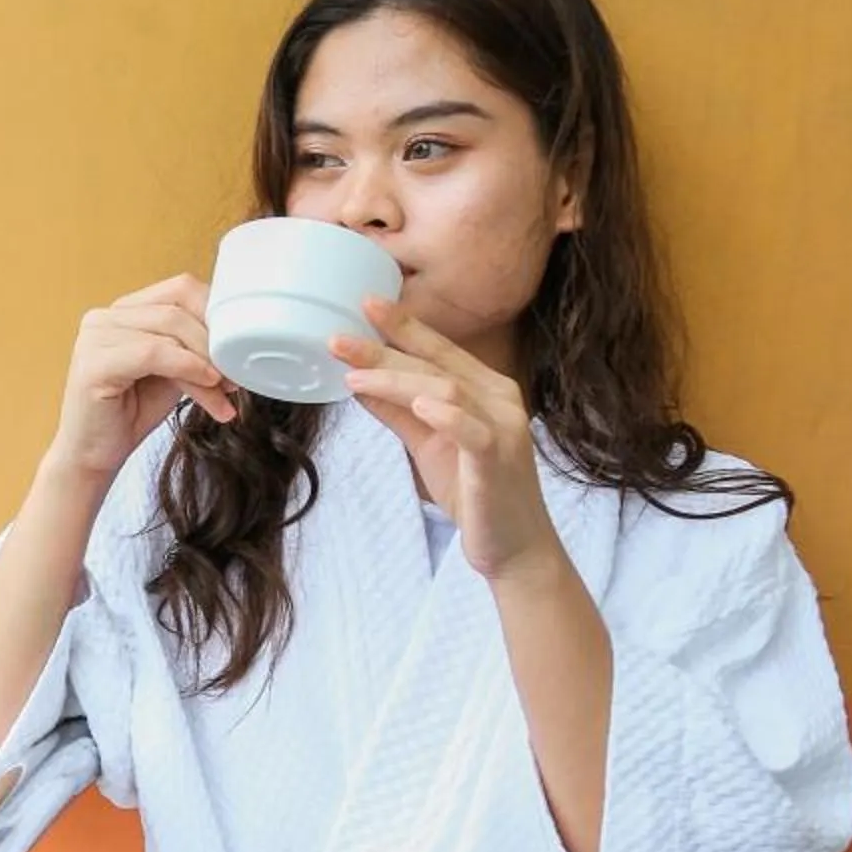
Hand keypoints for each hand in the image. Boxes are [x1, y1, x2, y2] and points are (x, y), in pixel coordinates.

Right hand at [46, 273, 236, 484]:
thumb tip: (237, 339)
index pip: (180, 289)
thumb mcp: (173, 371)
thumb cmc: (130, 414)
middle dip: (215, 341)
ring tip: (224, 390)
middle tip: (236, 374)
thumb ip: (194, 347)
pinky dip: (188, 367)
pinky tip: (207, 387)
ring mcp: (95, 337)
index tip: (239, 346)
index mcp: (123, 311)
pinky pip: (154, 353)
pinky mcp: (94, 364)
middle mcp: (104, 317)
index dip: (216, 314)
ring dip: (206, 360)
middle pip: (177, 307)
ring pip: (170, 330)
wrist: (94, 457)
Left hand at [331, 296, 561, 580]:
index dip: (403, 326)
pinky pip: (473, 431)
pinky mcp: (498, 461)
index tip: (365, 305)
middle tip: (338, 338)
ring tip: (354, 376)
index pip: (439, 350)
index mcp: (485, 389)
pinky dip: (447, 416)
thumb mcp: (426, 444)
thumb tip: (356, 382)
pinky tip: (419, 405)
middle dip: (385, 350)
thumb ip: (398, 412)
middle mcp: (499, 400)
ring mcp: (503, 428)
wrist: (513, 547)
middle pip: (436, 366)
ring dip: (398, 380)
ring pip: (447, 391)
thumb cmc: (473, 491)